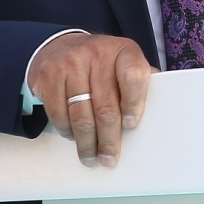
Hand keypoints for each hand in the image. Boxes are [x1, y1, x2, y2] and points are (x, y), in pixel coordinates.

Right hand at [27, 33, 151, 166]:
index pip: (133, 76)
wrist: (59, 45)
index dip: (134, 104)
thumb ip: (139, 83)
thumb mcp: (123, 62)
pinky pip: (59, 113)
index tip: (131, 125)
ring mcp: (70, 63)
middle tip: (110, 158)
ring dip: (87, 143)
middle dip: (109, 139)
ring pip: (81, 115)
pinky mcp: (48, 76)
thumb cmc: (100, 63)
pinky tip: (73, 136)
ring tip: (91, 157)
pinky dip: (67, 131)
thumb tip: (155, 114)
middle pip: (105, 106)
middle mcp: (97, 54)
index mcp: (124, 51)